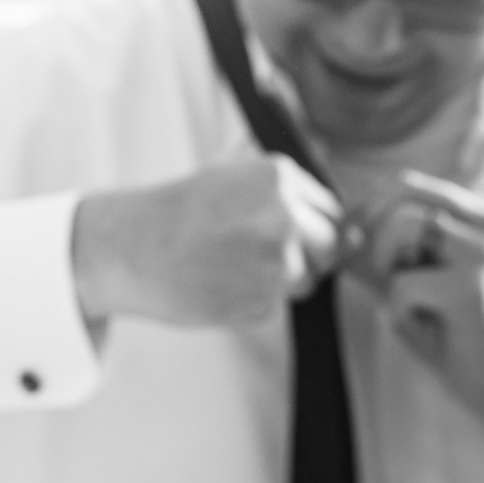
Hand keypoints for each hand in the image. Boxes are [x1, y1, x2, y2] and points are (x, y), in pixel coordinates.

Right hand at [71, 154, 342, 330]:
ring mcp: (275, 261)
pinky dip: (250, 300)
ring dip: (275, 280)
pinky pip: (274, 305)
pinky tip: (216, 282)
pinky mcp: (261, 301)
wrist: (128, 247)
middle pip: (329, 248)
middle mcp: (285, 216)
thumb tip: (355, 235)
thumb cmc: (178, 211)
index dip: (308, 227)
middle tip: (250, 251)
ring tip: (226, 263)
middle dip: (302, 255)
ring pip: (304, 280)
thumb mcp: (233, 176)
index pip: (332, 212)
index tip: (276, 231)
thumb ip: (292, 194)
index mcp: (280, 178)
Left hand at [350, 170, 483, 473]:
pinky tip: (431, 330)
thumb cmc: (462, 332)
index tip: (349, 245)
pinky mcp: (475, 286)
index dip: (365, 212)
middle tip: (378, 278)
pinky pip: (403, 284)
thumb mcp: (423, 276)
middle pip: (401, 196)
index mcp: (482, 213)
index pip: (406, 185)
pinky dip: (401, 311)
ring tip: (410, 302)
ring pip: (401, 227)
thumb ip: (388, 248)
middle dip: (372, 236)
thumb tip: (336, 228)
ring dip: (388, 270)